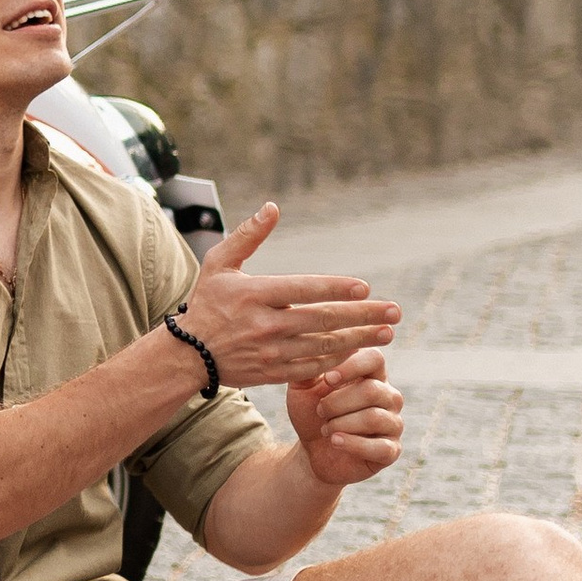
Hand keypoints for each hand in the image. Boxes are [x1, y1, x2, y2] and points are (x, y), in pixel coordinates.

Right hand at [173, 202, 398, 392]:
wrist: (187, 355)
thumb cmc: (207, 303)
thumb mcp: (219, 264)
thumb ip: (248, 235)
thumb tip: (273, 207)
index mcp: (255, 294)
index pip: (304, 289)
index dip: (336, 289)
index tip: (365, 288)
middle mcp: (265, 324)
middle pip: (323, 319)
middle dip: (363, 316)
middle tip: (394, 312)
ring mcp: (271, 352)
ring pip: (324, 346)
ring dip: (359, 339)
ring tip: (386, 333)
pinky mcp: (273, 373)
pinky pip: (313, 367)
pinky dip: (337, 360)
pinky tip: (358, 351)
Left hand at [285, 347, 405, 490]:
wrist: (311, 450)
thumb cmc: (311, 412)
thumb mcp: (303, 387)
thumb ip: (309, 365)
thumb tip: (315, 340)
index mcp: (372, 374)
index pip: (375, 358)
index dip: (351, 367)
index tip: (327, 379)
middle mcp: (388, 395)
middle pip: (372, 390)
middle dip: (338, 402)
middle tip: (320, 411)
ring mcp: (393, 423)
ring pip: (374, 417)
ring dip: (341, 423)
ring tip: (326, 429)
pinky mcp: (391, 450)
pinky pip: (380, 447)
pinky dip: (352, 444)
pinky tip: (335, 441)